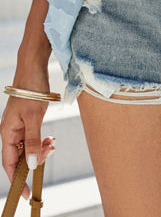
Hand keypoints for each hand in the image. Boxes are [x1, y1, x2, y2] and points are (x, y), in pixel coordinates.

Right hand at [1, 68, 56, 200]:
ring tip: (53, 144)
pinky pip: (33, 137)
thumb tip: (33, 165)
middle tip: (51, 152)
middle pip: (20, 156)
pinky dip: (41, 140)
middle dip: (35, 160)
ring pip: (28, 147)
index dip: (17, 180)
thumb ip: (33, 141)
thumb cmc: (32, 89)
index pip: (10, 164)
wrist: (34, 66)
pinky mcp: (27, 119)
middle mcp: (10, 131)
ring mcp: (19, 125)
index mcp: (7, 132)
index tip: (26, 194)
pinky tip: (50, 139)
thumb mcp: (35, 116)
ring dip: (40, 149)